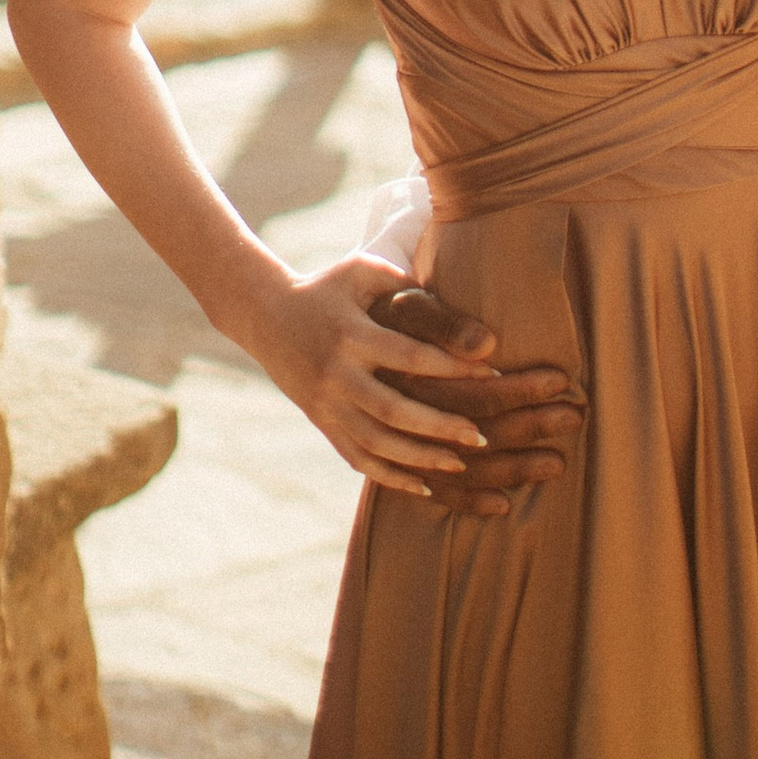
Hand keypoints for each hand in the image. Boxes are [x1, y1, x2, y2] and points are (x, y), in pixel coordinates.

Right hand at [237, 254, 583, 514]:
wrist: (266, 314)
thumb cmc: (327, 286)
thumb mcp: (360, 271)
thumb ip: (403, 281)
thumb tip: (456, 301)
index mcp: (352, 335)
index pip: (410, 356)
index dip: (452, 367)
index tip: (492, 373)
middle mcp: (337, 374)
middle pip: (394, 410)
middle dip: (440, 426)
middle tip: (482, 436)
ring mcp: (326, 404)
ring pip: (376, 443)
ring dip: (420, 458)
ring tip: (460, 463)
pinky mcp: (321, 422)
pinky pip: (357, 457)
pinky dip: (390, 475)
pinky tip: (424, 487)